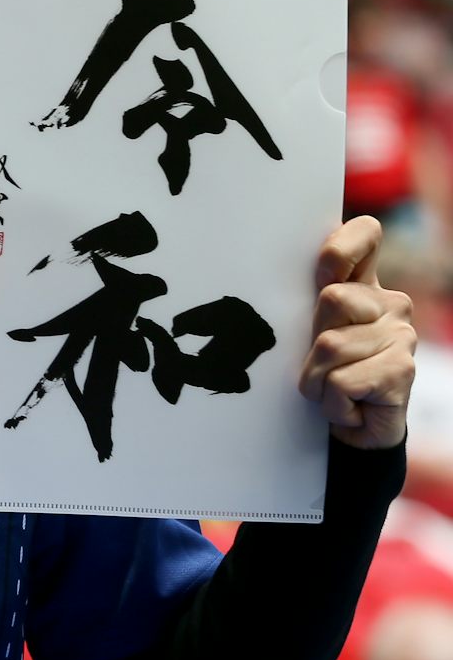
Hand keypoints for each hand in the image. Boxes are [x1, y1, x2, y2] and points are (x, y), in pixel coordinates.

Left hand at [298, 216, 414, 450]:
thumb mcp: (305, 331)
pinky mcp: (402, 370)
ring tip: (331, 386)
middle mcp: (389, 303)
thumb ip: (300, 298)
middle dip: (310, 339)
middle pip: (332, 297)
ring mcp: (402, 335)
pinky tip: (348, 404)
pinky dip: (332, 400)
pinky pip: (342, 380)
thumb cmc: (323, 372)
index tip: (321, 275)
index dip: (340, 248)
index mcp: (362, 284)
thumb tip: (258, 267)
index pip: (364, 234)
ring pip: (330, 345)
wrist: (352, 426)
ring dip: (316, 378)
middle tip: (320, 362)